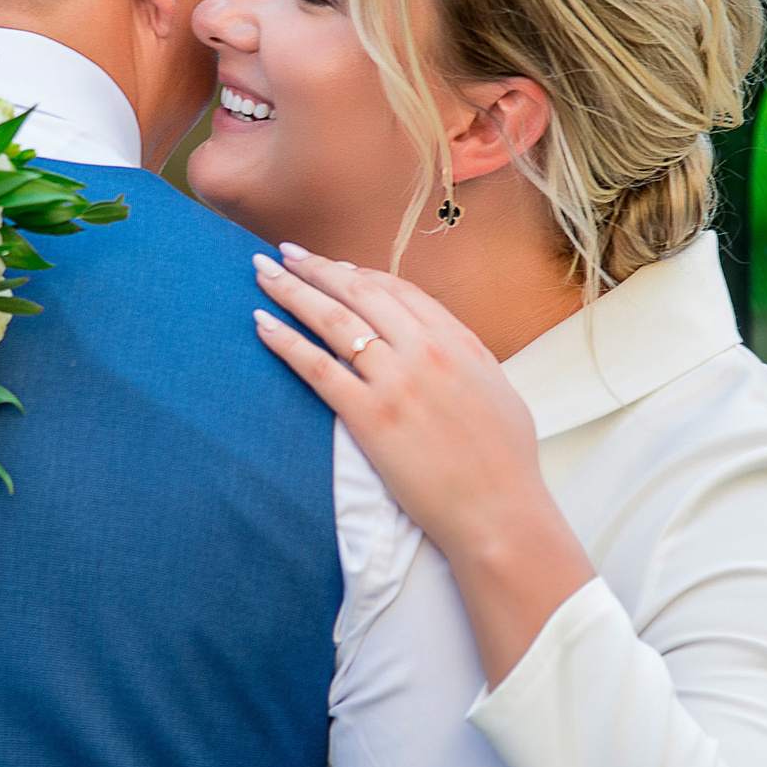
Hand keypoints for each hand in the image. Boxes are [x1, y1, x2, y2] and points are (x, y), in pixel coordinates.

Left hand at [253, 245, 593, 681]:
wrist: (500, 512)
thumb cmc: (505, 462)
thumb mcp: (497, 390)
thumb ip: (466, 357)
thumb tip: (443, 341)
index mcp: (459, 340)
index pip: (397, 289)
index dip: (357, 273)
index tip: (331, 266)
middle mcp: (426, 350)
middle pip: (358, 292)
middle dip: (316, 268)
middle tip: (284, 254)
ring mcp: (396, 382)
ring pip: (332, 320)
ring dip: (292, 291)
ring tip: (262, 273)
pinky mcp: (370, 417)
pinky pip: (316, 368)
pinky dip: (285, 341)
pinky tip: (261, 324)